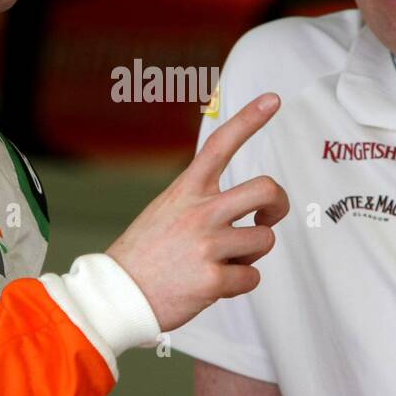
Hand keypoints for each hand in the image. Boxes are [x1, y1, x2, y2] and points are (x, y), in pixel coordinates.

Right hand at [106, 93, 288, 330]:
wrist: (117, 296)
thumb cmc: (143, 255)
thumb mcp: (166, 210)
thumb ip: (201, 202)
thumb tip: (244, 211)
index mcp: (186, 190)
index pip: (221, 144)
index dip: (250, 118)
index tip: (272, 100)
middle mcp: (200, 212)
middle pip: (265, 189)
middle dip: (278, 204)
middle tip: (269, 216)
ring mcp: (207, 244)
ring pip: (264, 239)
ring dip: (250, 254)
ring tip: (222, 261)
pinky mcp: (213, 279)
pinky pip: (252, 277)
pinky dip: (239, 284)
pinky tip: (213, 284)